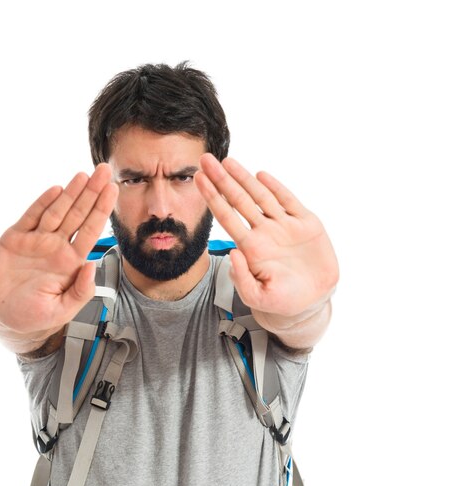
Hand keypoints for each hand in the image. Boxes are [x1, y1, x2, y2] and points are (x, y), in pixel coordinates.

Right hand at [0, 164, 116, 337]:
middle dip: (92, 192)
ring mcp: (36, 241)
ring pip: (57, 211)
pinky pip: (31, 217)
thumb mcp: (62, 310)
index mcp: (71, 263)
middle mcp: (56, 247)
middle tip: (104, 170)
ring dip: (71, 192)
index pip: (91, 230)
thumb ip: (81, 291)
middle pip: (78, 214)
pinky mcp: (15, 239)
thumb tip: (93, 265)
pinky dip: (43, 202)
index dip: (102, 209)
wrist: (0, 319)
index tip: (113, 190)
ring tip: (85, 175)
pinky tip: (57, 190)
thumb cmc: (33, 318)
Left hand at [195, 155, 338, 327]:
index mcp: (251, 247)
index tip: (198, 180)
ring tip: (227, 161)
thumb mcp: (257, 296)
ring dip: (244, 178)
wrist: (311, 301)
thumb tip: (232, 253)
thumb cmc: (281, 301)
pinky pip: (288, 201)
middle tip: (205, 159)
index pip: (226, 217)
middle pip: (239, 200)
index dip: (213, 197)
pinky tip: (261, 175)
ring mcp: (284, 226)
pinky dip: (276, 187)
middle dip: (222, 180)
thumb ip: (242, 278)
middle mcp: (264, 232)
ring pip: (261, 196)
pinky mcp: (306, 224)